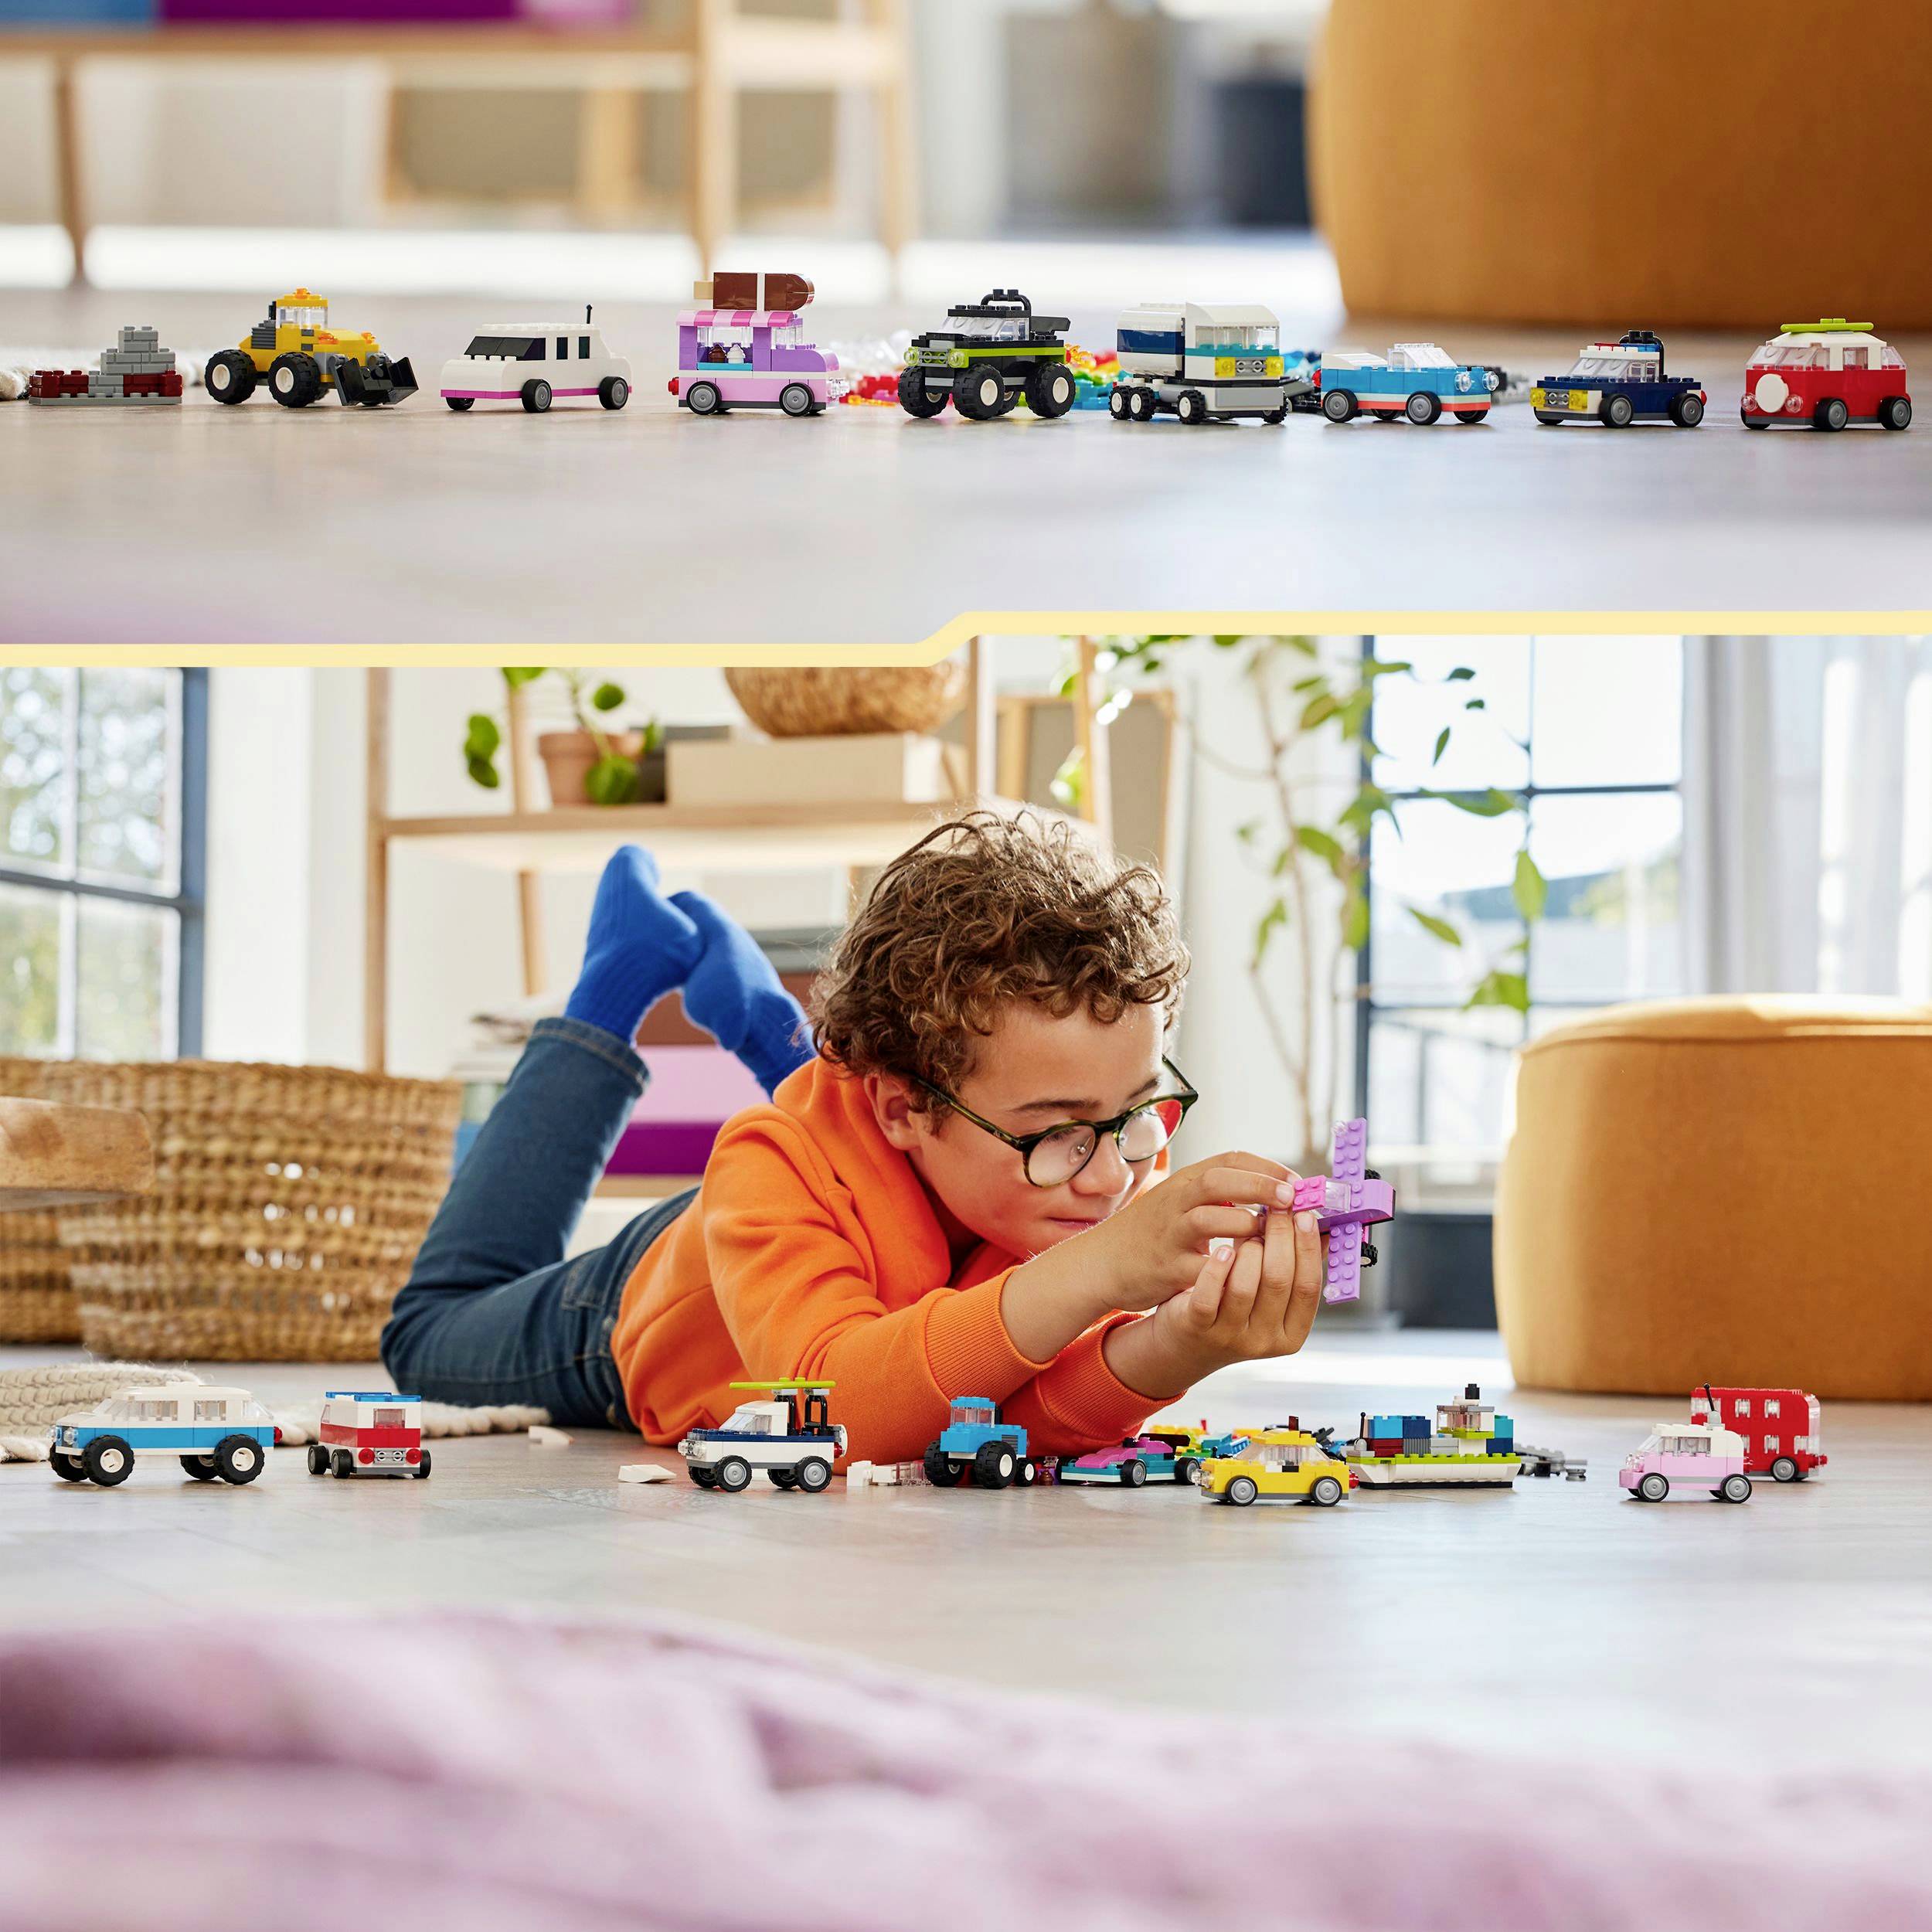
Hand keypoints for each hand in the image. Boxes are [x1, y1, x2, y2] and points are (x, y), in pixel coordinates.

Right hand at [1070, 1152, 1302, 1313]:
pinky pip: (1202, 1266)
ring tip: (1273, 1235)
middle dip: (1261, 1185)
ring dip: (1247, 1224)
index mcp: (1185, 1182)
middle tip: (1293, 1197)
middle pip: (1219, 1180)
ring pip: (1209, 1218)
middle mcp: (1175, 1201)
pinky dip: (1228, 1268)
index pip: (1230, 1159)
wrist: (1100, 1263)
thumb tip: (1277, 1196)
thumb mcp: (1181, 1204)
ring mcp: (1169, 1234)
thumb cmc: (1152, 1234)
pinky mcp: (1166, 1268)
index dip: (1268, 1167)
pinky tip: (1250, 1271)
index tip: (1298, 1181)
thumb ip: (1220, 1197)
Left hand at [1102, 1206, 1322, 1395]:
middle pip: (1279, 1281)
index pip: (1309, 1287)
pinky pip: (1210, 1293)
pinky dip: (1217, 1266)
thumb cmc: (1234, 1308)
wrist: (1186, 1344)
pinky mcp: (1198, 1327)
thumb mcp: (1268, 1297)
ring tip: (1246, 1229)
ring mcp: (1230, 1337)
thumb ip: (1295, 1266)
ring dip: (1248, 1249)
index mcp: (1292, 1333)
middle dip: (1279, 1237)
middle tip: (1275, 1206)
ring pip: (1245, 1285)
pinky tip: (1222, 1248)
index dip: (1308, 1248)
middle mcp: (1264, 1341)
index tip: (1305, 1214)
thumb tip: (1322, 1226)